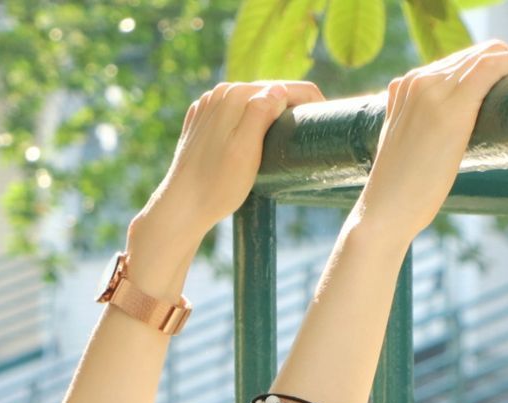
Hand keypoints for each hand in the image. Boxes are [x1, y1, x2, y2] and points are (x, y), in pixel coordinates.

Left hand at [133, 79, 324, 247]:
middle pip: (267, 93)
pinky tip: (256, 136)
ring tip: (288, 132)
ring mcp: (207, 108)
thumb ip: (261, 112)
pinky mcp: (200, 124)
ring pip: (250, 103)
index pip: (284, 88)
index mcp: (234, 95)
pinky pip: (232, 115)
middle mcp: (218, 94)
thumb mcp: (246, 149)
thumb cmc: (216, 186)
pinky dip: (248, 121)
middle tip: (312, 128)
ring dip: (270, 113)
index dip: (310, 100)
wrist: (179, 210)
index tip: (327, 117)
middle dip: (291, 105)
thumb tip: (279, 89)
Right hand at [356, 40, 507, 242]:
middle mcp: (419, 82)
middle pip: (476, 53)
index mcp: (405, 88)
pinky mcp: (455, 107)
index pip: (456, 61)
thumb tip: (418, 113)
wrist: (384, 213)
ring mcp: (435, 92)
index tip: (500, 89)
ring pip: (488, 54)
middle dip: (503, 65)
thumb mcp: (394, 143)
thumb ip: (404, 117)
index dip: (485, 69)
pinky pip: (493, 67)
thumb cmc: (394, 189)